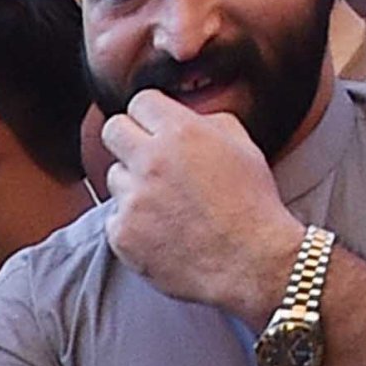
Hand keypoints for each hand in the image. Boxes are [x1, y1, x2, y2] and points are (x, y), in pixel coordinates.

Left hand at [98, 91, 302, 324]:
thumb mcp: (244, 147)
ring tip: (165, 206)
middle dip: (128, 140)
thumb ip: (209, 122)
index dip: (150, 116)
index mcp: (180, 132)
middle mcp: (151, 161)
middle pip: (113, 131)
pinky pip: (114, 220)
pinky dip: (133, 226)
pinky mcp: (124, 235)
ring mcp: (134, 200)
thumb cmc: (253, 208)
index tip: (155, 129)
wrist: (252, 264)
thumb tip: (187, 117)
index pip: (140, 102)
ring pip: (114, 177)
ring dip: (133, 187)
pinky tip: (161, 233)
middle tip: (147, 160)